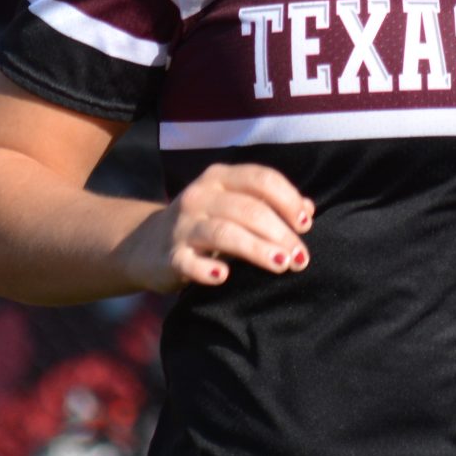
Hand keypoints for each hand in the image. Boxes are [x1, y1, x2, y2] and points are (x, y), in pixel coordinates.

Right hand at [121, 163, 312, 291]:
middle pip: (248, 210)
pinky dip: (205, 269)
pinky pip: (187, 261)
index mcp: (219, 178)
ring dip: (257, 249)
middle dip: (280, 233)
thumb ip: (269, 206)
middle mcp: (200, 196)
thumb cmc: (206, 225)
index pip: (261, 179)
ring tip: (282, 265)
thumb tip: (309, 210)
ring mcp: (182, 226)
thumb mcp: (234, 207)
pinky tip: (222, 277)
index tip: (306, 225)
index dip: (288, 200)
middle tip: (301, 259)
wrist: (147, 247)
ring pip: (224, 233)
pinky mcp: (169, 256)